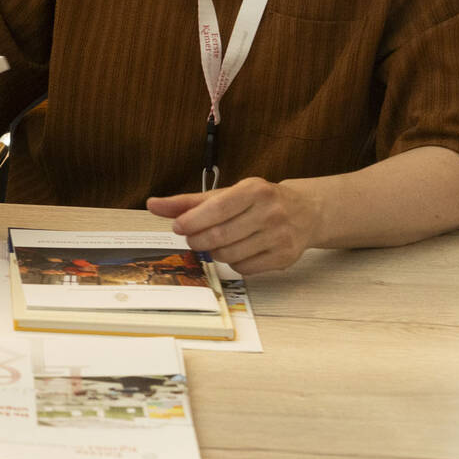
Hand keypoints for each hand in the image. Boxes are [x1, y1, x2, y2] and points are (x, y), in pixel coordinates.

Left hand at [147, 176, 322, 274]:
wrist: (306, 212)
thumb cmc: (259, 201)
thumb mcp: (226, 194)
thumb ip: (188, 201)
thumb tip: (153, 204)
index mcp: (255, 190)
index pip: (216, 209)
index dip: (192, 221)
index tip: (177, 227)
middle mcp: (270, 212)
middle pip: (220, 235)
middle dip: (197, 240)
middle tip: (191, 238)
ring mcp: (280, 236)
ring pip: (230, 254)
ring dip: (213, 252)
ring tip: (214, 243)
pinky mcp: (285, 257)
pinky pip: (245, 268)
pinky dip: (232, 263)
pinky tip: (235, 251)